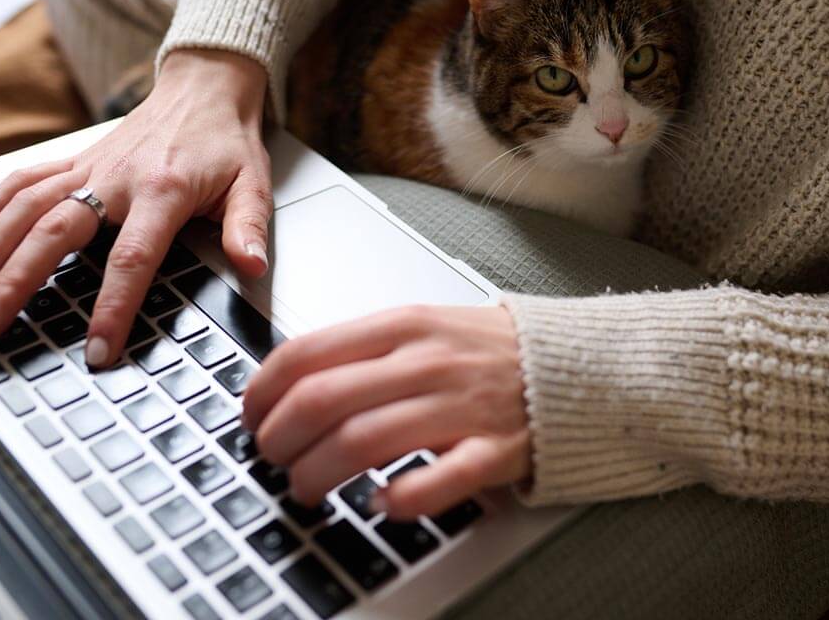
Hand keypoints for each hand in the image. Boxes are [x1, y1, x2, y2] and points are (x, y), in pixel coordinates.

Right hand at [0, 50, 272, 367]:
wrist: (205, 88)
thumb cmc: (227, 141)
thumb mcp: (253, 184)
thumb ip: (248, 228)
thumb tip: (252, 267)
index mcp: (163, 191)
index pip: (131, 259)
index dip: (112, 306)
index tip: (97, 348)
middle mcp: (116, 178)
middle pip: (54, 234)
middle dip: (18, 282)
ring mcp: (90, 167)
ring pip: (26, 207)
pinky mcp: (76, 160)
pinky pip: (24, 181)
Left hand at [243, 304, 531, 518]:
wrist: (576, 363)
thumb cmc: (490, 351)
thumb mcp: (423, 325)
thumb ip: (363, 348)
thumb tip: (289, 379)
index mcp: (403, 325)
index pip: (307, 354)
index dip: (262, 392)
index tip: (252, 416)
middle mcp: (426, 362)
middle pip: (323, 402)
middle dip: (280, 440)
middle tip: (274, 459)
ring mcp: (461, 405)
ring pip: (363, 442)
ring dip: (317, 474)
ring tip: (306, 488)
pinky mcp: (494, 449)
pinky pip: (440, 478)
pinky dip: (400, 498)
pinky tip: (380, 504)